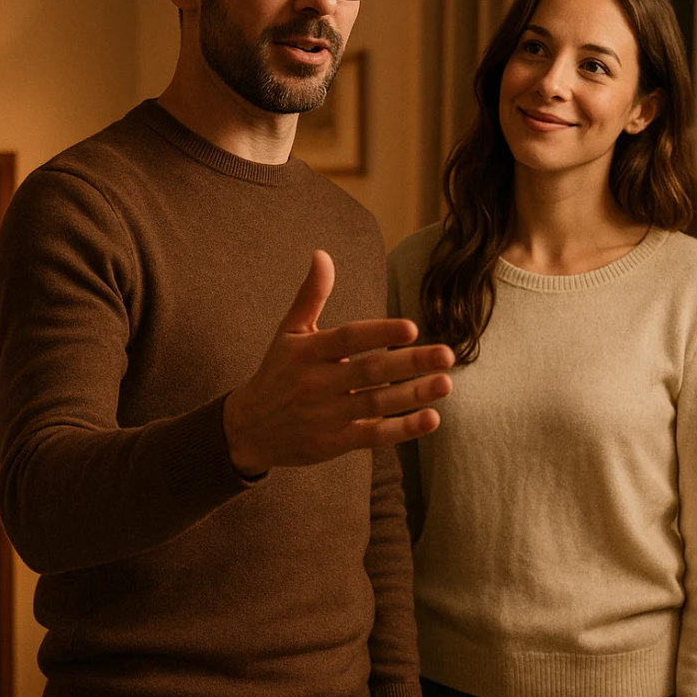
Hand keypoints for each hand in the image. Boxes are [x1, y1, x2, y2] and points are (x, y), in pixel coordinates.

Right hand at [222, 249, 453, 476]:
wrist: (249, 429)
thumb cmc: (277, 373)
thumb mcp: (288, 332)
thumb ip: (310, 295)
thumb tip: (322, 254)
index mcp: (308, 352)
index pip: (348, 339)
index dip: (380, 333)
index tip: (412, 327)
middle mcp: (316, 383)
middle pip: (369, 372)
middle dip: (410, 363)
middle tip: (447, 355)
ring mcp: (326, 415)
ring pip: (376, 404)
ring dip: (413, 395)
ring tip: (445, 384)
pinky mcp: (334, 443)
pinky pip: (373, 436)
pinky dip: (402, 430)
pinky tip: (430, 419)